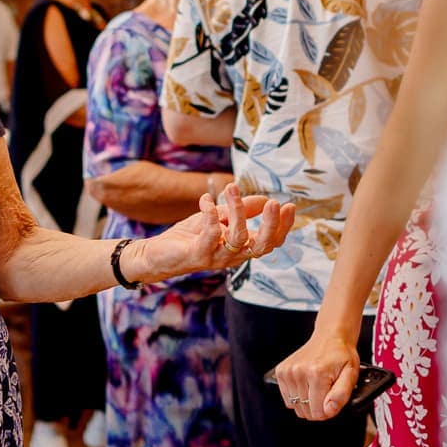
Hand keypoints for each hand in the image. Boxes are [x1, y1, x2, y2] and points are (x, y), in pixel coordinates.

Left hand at [136, 182, 296, 280]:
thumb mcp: (218, 217)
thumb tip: (266, 198)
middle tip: (275, 203)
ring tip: (231, 189)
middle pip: (263, 246)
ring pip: (239, 237)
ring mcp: (217, 257)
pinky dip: (211, 214)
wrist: (157, 253)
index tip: (289, 205)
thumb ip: (240, 209)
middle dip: (272, 224)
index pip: (271, 241)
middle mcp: (233, 255)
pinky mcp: (199, 254)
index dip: (283, 226)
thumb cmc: (189, 236)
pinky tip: (205, 200)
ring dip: (238, 210)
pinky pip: (212, 234)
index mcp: (241, 246)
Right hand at [273, 329, 359, 420]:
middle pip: (306, 411)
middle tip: (326, 392)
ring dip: (306, 402)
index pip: (318, 413)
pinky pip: (287, 398)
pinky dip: (297, 396)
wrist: (329, 337)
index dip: (328, 411)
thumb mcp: (351, 375)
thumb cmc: (341, 356)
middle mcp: (298, 372)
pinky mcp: (281, 371)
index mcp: (317, 374)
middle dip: (317, 407)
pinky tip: (306, 385)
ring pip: (295, 406)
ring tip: (316, 388)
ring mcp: (287, 371)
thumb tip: (329, 410)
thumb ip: (341, 395)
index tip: (332, 400)